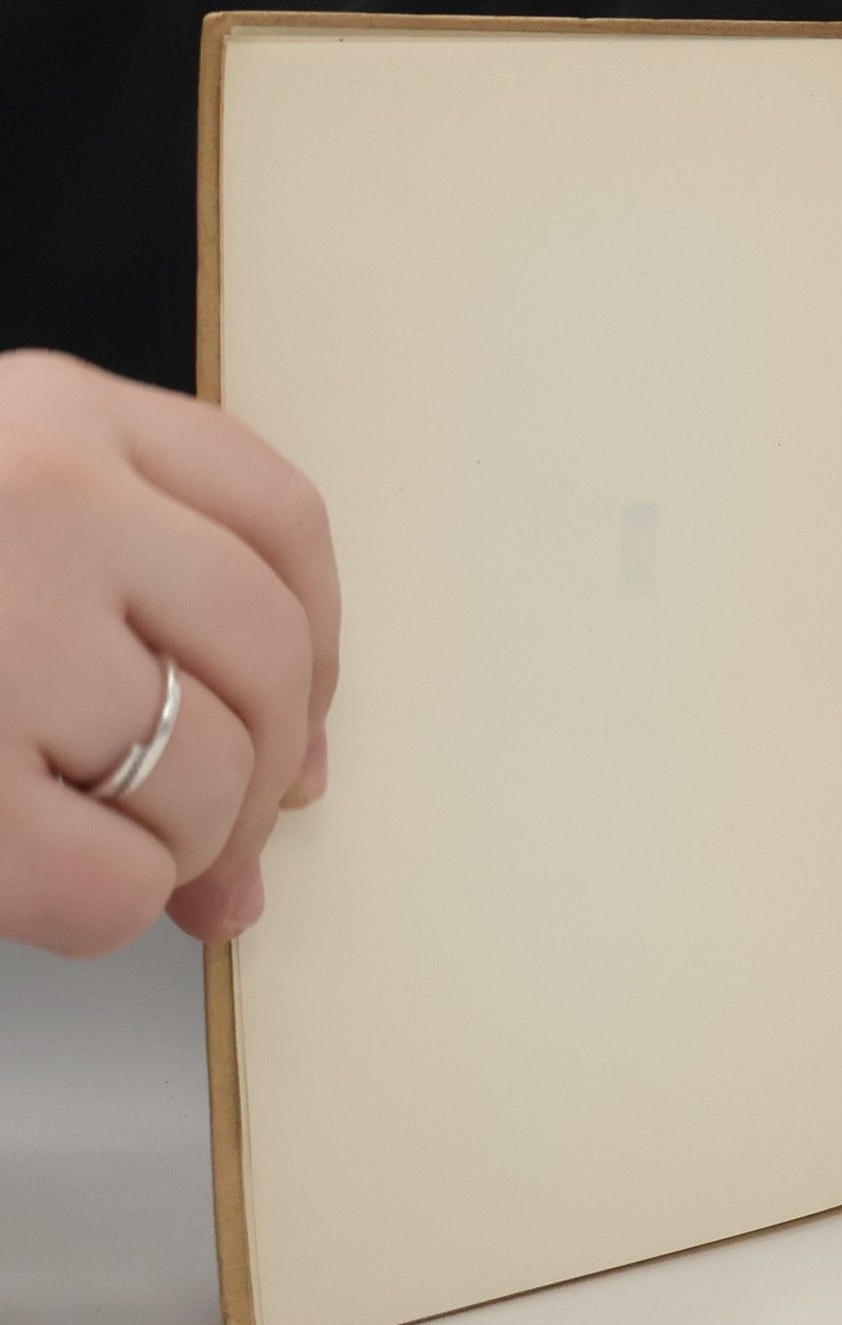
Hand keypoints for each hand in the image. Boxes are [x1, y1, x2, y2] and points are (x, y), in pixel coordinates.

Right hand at [0, 351, 337, 955]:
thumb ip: (130, 605)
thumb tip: (295, 792)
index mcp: (52, 412)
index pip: (279, 521)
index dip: (320, 647)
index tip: (304, 724)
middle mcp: (38, 493)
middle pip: (267, 655)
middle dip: (261, 778)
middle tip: (219, 840)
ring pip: (204, 774)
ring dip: (178, 849)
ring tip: (99, 850)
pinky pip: (110, 881)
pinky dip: (102, 911)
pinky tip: (40, 888)